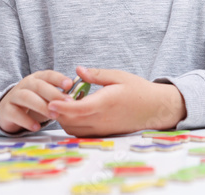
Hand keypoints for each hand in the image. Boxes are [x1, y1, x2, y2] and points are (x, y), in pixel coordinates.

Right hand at [0, 70, 73, 133]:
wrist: (8, 111)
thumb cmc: (34, 102)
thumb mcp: (47, 97)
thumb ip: (60, 96)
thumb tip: (79, 99)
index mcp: (38, 78)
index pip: (49, 75)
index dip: (59, 78)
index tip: (70, 84)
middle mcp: (26, 84)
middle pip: (39, 85)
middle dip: (53, 94)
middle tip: (67, 103)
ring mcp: (14, 96)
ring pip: (26, 97)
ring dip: (41, 106)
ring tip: (54, 116)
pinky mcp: (6, 110)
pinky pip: (15, 113)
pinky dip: (26, 120)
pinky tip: (36, 127)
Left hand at [46, 66, 185, 136]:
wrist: (154, 108)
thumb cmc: (138, 90)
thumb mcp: (119, 76)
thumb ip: (97, 75)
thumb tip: (78, 70)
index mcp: (104, 103)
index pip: (77, 109)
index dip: (61, 106)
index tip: (50, 101)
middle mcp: (101, 119)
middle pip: (70, 121)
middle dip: (58, 112)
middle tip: (55, 97)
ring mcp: (101, 129)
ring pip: (73, 128)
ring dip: (64, 118)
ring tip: (68, 103)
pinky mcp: (102, 133)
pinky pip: (81, 132)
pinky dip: (72, 124)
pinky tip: (76, 111)